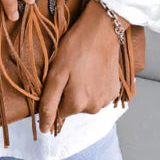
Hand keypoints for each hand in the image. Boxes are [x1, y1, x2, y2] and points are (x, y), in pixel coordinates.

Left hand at [38, 0, 130, 133]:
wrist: (103, 30)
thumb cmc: (76, 47)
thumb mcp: (56, 72)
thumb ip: (49, 102)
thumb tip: (44, 129)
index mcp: (77, 104)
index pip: (58, 112)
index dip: (55, 94)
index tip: (59, 78)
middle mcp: (94, 108)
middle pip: (73, 107)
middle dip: (69, 92)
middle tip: (70, 70)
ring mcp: (106, 100)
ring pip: (86, 101)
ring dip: (82, 90)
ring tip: (82, 68)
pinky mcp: (114, 91)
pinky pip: (98, 95)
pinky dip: (94, 86)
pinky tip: (93, 70)